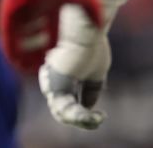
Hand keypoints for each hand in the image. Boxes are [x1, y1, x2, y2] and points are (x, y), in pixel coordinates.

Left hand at [0, 0, 102, 72]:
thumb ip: (93, 13)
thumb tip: (100, 27)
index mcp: (49, 6)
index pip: (49, 31)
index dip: (49, 46)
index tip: (51, 59)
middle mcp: (33, 9)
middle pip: (32, 35)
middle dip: (34, 51)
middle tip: (37, 67)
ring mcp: (20, 10)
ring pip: (17, 36)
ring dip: (21, 52)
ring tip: (24, 67)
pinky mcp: (8, 10)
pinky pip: (6, 33)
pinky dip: (10, 48)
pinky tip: (13, 61)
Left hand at [39, 5, 110, 129]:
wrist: (87, 33)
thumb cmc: (91, 47)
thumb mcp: (95, 73)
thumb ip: (90, 90)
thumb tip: (88, 108)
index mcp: (58, 73)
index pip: (64, 99)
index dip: (81, 112)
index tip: (101, 115)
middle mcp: (51, 77)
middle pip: (61, 108)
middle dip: (80, 118)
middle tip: (97, 119)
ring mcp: (50, 81)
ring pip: (61, 111)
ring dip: (80, 120)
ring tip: (96, 120)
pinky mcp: (54, 85)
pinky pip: (63, 109)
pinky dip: (79, 117)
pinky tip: (95, 117)